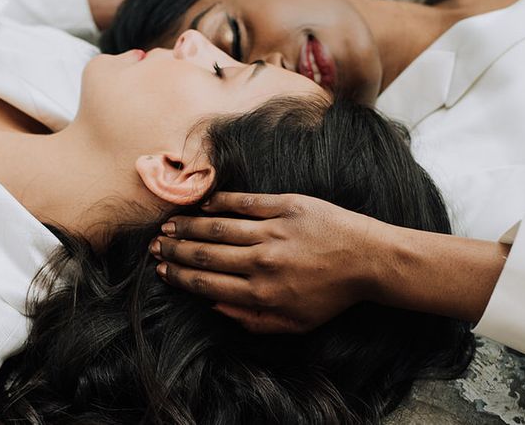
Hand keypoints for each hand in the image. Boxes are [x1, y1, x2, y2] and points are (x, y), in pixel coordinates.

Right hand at [149, 192, 385, 333]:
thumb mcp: (294, 323)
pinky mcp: (286, 206)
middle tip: (156, 243)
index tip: (162, 269)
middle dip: (176, 249)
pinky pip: (246, 202)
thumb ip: (252, 320)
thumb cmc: (331, 295)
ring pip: (219, 227)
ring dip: (190, 225)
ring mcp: (273, 231)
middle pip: (206, 254)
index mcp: (262, 292)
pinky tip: (203, 204)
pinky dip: (221, 202)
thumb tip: (216, 306)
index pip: (208, 283)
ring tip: (170, 223)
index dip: (180, 276)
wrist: (368, 260)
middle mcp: (262, 261)